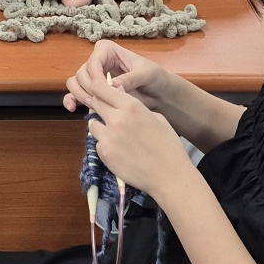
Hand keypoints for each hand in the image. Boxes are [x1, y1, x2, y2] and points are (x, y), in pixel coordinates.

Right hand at [65, 41, 174, 116]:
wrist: (159, 93)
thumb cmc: (155, 77)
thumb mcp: (146, 74)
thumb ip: (130, 78)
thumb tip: (113, 85)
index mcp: (107, 50)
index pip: (93, 62)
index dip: (95, 77)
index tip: (103, 90)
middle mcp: (98, 61)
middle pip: (82, 73)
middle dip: (88, 88)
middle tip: (98, 101)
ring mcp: (94, 76)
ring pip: (76, 82)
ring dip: (80, 94)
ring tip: (91, 106)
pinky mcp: (93, 90)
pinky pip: (76, 93)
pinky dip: (72, 99)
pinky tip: (72, 108)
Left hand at [70, 76, 194, 201]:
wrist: (170, 176)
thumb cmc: (169, 146)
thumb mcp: (157, 117)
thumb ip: (136, 107)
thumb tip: (121, 100)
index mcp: (131, 107)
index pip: (101, 88)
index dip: (98, 87)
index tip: (100, 90)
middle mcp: (116, 119)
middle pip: (95, 103)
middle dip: (99, 105)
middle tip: (108, 112)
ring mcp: (108, 138)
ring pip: (93, 124)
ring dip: (101, 126)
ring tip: (115, 135)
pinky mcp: (104, 154)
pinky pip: (98, 143)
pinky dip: (105, 145)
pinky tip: (119, 151)